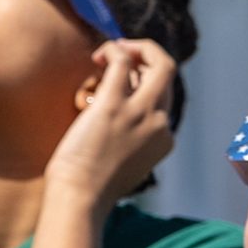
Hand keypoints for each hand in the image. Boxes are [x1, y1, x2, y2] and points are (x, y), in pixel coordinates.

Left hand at [44, 39, 175, 213]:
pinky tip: (99, 55)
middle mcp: (160, 123)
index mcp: (164, 139)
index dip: (141, 87)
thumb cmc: (89, 189)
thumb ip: (127, 142)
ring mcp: (141, 112)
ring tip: (110, 50)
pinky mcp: (114, 104)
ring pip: (159, 63)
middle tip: (125, 54)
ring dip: (137, 48)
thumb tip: (107, 116)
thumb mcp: (121, 165)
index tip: (122, 86)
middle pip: (168, 76)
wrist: (80, 199)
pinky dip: (113, 50)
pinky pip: (122, 62)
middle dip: (150, 58)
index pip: (162, 100)